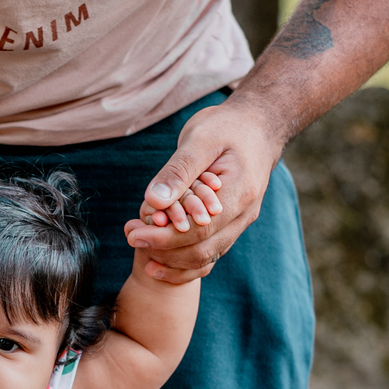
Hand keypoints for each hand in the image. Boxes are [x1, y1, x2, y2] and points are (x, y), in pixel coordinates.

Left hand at [125, 99, 284, 282]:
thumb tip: (154, 201)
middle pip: (201, 251)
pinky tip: (156, 259)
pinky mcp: (230, 225)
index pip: (199, 229)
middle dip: (162, 250)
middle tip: (131, 236)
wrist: (258, 126)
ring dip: (170, 259)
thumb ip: (178, 171)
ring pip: (205, 258)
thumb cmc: (227, 127)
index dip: (163, 237)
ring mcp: (239, 223)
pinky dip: (181, 262)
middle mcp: (244, 215)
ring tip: (139, 245)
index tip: (133, 234)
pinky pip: (207, 254)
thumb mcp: (200, 139)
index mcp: (240, 193)